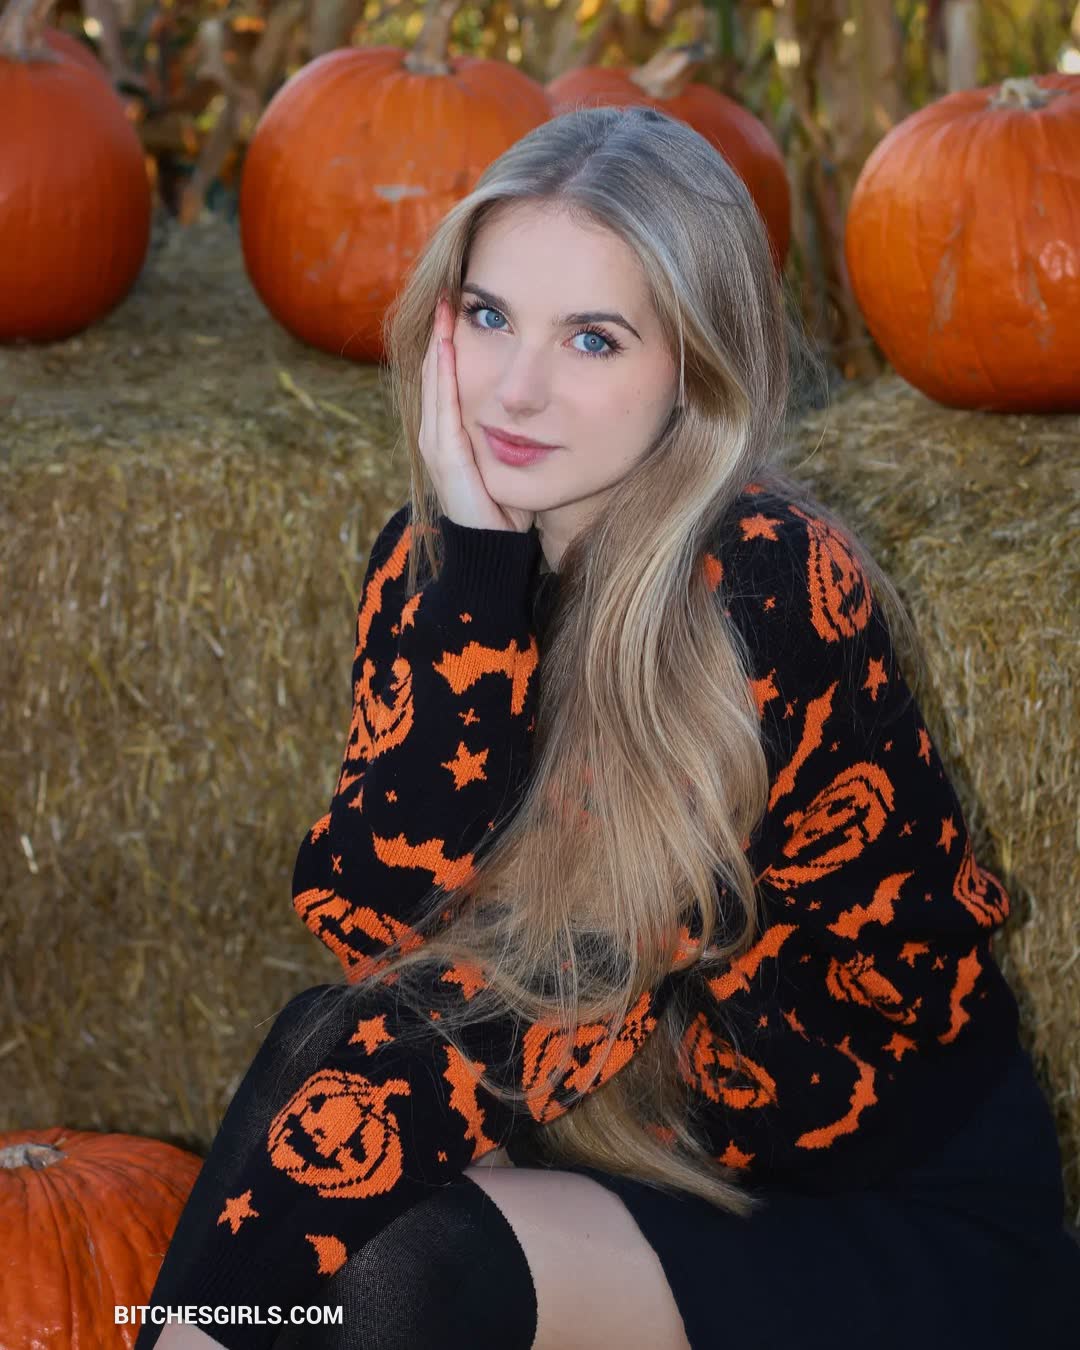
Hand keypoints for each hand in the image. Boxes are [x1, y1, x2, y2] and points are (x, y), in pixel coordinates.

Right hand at [419, 295, 535, 533]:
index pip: (448, 379)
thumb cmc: (509, 510)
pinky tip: (448, 348)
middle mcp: (438, 438)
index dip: (452, 344)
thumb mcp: (513, 460)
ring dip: (440, 346)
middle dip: (442, 334)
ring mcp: (438, 448)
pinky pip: (444, 407)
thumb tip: (540, 405)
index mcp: (451, 436)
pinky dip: (445, 376)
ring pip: (436, 385)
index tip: (462, 307)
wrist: (496, 551)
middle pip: (436, 375)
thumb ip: (517, 433)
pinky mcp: (446, 459)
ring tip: (447, 310)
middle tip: (449, 293)